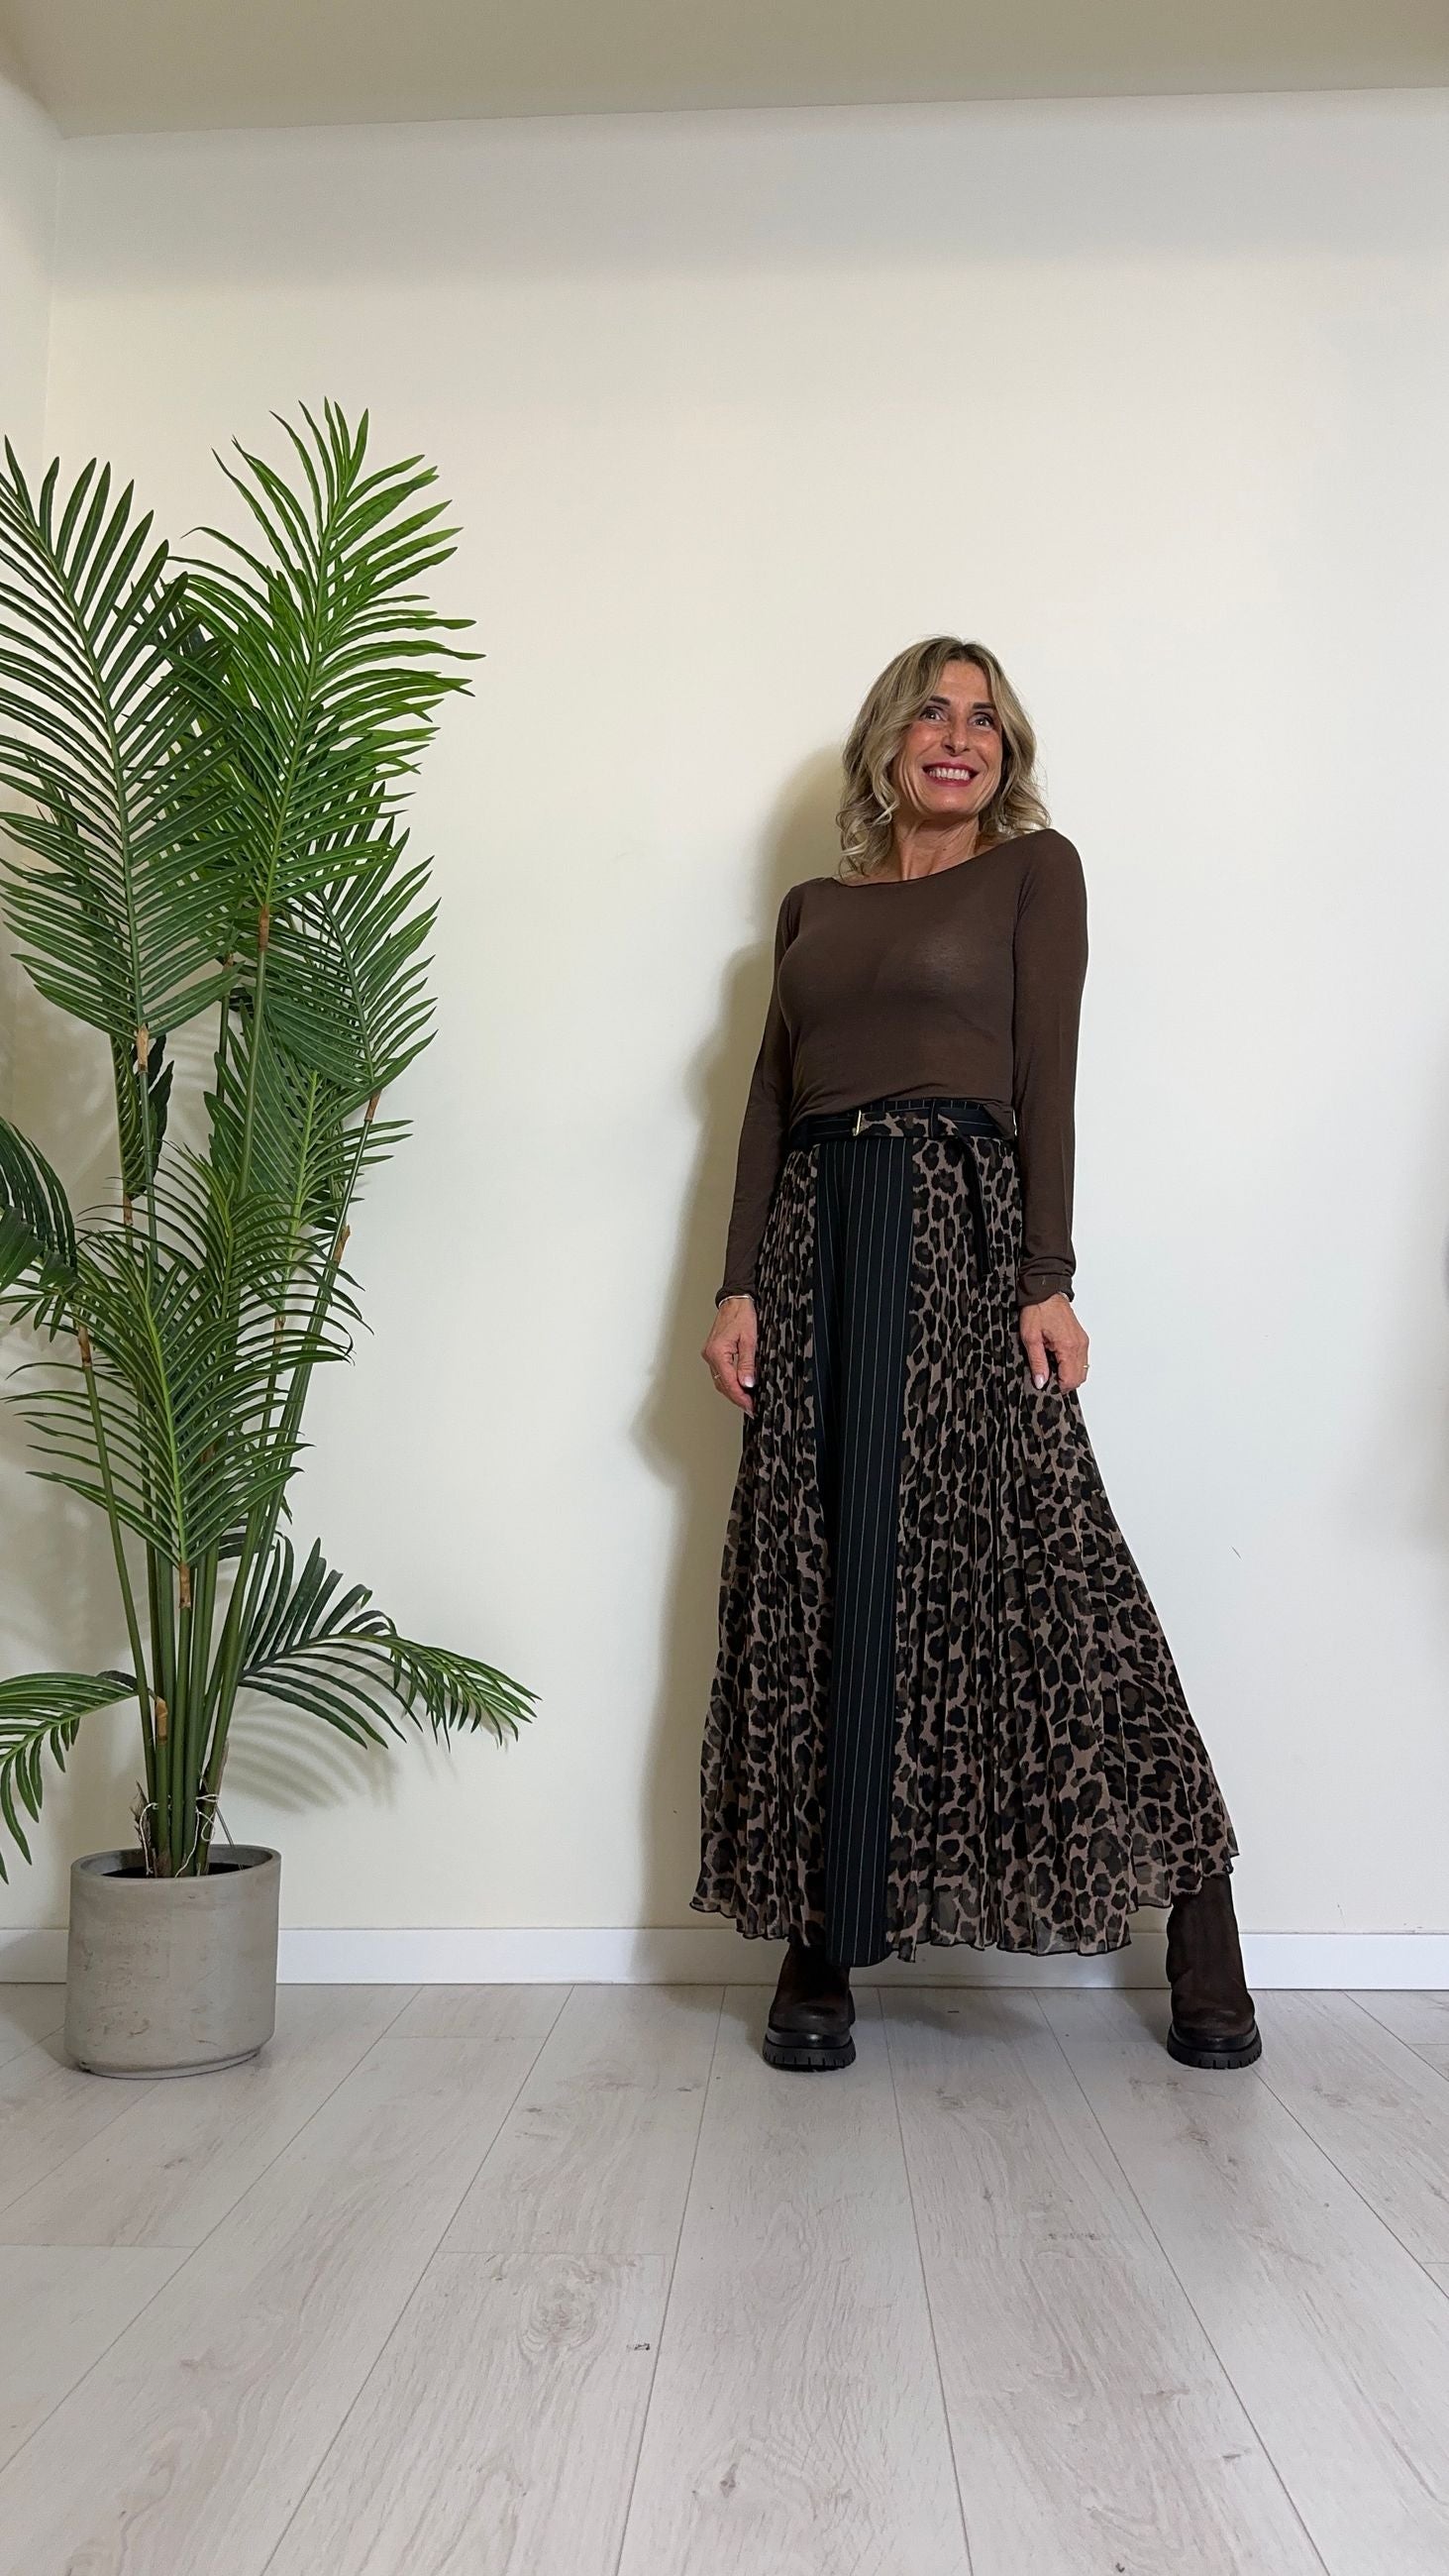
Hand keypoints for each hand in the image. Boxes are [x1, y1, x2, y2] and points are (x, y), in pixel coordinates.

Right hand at [703, 1294, 757, 1413]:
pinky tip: (738, 1386)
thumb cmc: (741, 1315)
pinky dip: (729, 1381)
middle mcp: (710, 1355)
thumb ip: (747, 1364)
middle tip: (750, 1407)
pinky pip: (720, 1372)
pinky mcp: (713, 1353)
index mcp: (717, 1352)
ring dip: (732, 1391)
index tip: (750, 1406)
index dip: (740, 1396)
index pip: (729, 1382)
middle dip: (736, 1397)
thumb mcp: (749, 1340)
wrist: (735, 1301)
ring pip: (720, 1380)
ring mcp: (710, 1354)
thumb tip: (747, 1383)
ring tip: (746, 1400)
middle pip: (722, 1384)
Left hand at [1019, 1292, 1088, 1395]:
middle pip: (1079, 1378)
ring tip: (1051, 1366)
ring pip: (1082, 1370)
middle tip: (1047, 1377)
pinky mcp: (1081, 1338)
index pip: (1070, 1380)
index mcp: (1068, 1346)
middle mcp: (1079, 1345)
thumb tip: (1041, 1382)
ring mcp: (1082, 1341)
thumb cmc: (1038, 1310)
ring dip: (1068, 1374)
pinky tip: (1058, 1359)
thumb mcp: (1030, 1338)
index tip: (1046, 1385)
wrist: (1046, 1292)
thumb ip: (1037, 1363)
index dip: (1058, 1387)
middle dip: (1064, 1383)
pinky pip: (1081, 1360)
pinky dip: (1071, 1365)